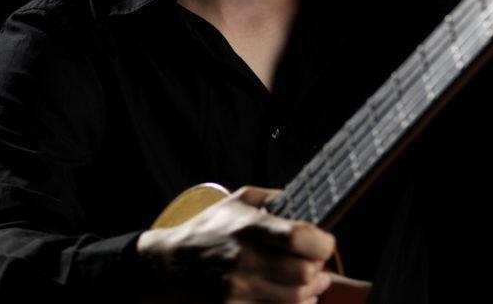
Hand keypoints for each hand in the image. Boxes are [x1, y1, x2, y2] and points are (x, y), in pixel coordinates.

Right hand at [135, 185, 335, 303]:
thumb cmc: (208, 230)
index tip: (323, 241)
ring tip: (309, 279)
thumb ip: (274, 199)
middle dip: (318, 268)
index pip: (300, 239)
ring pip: (297, 299)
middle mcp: (244, 260)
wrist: (169, 265)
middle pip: (304, 274)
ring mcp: (238, 290)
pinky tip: (290, 294)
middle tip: (316, 262)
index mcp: (248, 228)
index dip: (322, 242)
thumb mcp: (237, 201)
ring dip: (310, 290)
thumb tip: (308, 203)